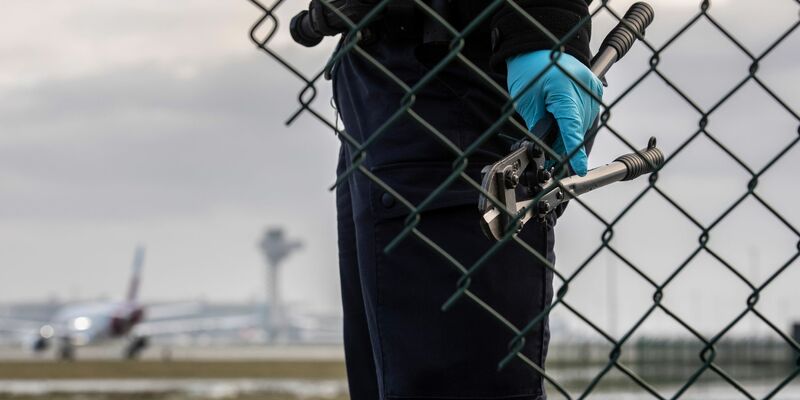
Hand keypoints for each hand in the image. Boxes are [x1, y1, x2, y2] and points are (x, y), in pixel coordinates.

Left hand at [506, 50, 602, 175]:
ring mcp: (593, 87)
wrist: (537, 48)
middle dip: (566, 147)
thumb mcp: (527, 103)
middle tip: (552, 160)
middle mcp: (584, 87)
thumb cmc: (529, 71)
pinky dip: (578, 125)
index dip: (575, 151)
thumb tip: (546, 149)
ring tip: (556, 146)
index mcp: (565, 89)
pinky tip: (566, 132)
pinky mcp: (595, 87)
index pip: (572, 127)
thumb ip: (540, 127)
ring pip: (586, 124)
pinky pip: (589, 114)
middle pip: (580, 128)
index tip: (579, 168)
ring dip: (573, 137)